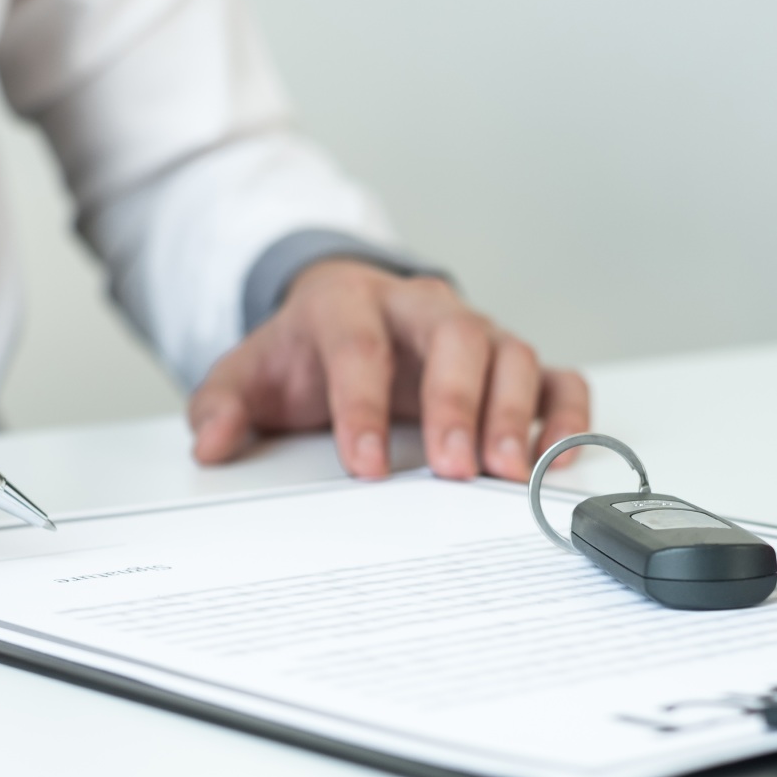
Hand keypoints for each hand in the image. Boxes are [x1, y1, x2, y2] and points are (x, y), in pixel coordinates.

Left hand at [189, 259, 589, 479]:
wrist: (341, 314)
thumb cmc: (305, 351)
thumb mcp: (248, 372)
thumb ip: (222, 405)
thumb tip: (211, 443)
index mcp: (350, 303)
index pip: (359, 345)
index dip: (362, 405)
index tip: (364, 464)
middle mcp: (421, 309)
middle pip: (453, 336)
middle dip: (456, 402)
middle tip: (454, 466)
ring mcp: (473, 333)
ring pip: (510, 353)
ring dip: (514, 413)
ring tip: (507, 473)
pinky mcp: (508, 363)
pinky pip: (556, 377)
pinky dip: (565, 414)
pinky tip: (553, 460)